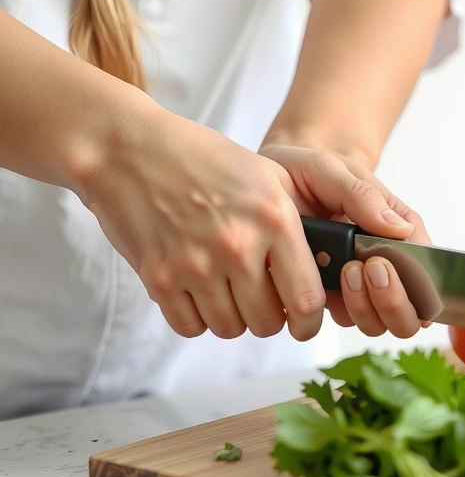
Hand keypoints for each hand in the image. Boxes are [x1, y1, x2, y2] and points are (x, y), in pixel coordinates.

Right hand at [83, 111, 326, 340]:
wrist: (129, 148)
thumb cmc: (203, 159)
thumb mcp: (268, 177)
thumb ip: (299, 226)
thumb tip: (323, 270)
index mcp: (275, 220)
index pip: (306, 299)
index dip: (309, 321)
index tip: (304, 322)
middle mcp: (238, 246)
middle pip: (267, 322)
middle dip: (268, 317)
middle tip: (260, 297)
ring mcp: (196, 265)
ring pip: (229, 328)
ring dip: (232, 317)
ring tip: (226, 288)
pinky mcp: (159, 278)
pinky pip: (190, 326)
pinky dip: (196, 317)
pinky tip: (197, 290)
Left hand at [259, 143, 430, 338]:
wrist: (264, 180)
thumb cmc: (305, 170)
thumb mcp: (333, 170)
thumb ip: (364, 196)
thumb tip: (400, 230)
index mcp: (397, 230)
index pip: (427, 263)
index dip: (417, 277)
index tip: (385, 262)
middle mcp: (383, 262)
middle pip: (410, 311)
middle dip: (394, 301)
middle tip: (370, 270)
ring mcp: (357, 285)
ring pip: (378, 323)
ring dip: (365, 307)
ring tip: (345, 272)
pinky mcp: (328, 297)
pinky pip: (342, 320)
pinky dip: (335, 309)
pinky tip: (318, 282)